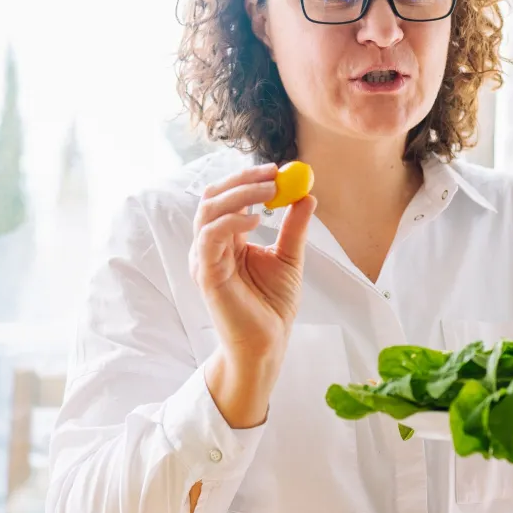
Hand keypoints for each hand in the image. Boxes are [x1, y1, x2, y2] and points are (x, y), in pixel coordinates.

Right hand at [191, 163, 315, 427]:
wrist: (267, 343)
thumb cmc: (272, 306)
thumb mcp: (289, 258)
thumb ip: (293, 227)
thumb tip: (307, 194)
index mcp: (228, 239)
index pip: (229, 198)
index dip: (249, 179)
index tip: (277, 169)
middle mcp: (211, 246)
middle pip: (213, 198)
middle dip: (242, 180)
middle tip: (272, 173)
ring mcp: (205, 259)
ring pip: (208, 211)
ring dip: (238, 195)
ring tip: (269, 192)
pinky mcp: (206, 273)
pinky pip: (210, 237)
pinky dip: (231, 220)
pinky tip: (255, 218)